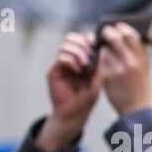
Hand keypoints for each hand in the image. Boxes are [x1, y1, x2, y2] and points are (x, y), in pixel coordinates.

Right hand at [36, 31, 102, 151]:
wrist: (76, 112)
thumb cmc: (87, 97)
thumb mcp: (97, 77)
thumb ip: (97, 62)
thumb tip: (96, 44)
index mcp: (80, 59)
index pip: (80, 40)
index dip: (86, 38)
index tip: (94, 42)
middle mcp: (69, 60)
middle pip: (70, 39)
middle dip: (82, 44)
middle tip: (89, 57)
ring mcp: (61, 65)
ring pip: (65, 46)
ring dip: (77, 53)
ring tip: (84, 65)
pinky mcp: (54, 71)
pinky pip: (61, 58)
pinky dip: (71, 61)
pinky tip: (78, 70)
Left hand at [98, 23, 151, 116]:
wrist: (139, 110)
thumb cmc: (143, 88)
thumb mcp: (145, 69)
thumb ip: (138, 53)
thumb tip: (128, 36)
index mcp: (142, 59)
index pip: (131, 35)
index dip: (123, 28)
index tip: (118, 26)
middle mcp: (131, 62)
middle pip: (115, 38)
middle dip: (109, 33)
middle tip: (106, 32)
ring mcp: (118, 69)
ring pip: (106, 50)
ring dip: (105, 47)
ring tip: (107, 50)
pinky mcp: (107, 76)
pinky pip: (102, 62)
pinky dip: (102, 60)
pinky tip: (105, 63)